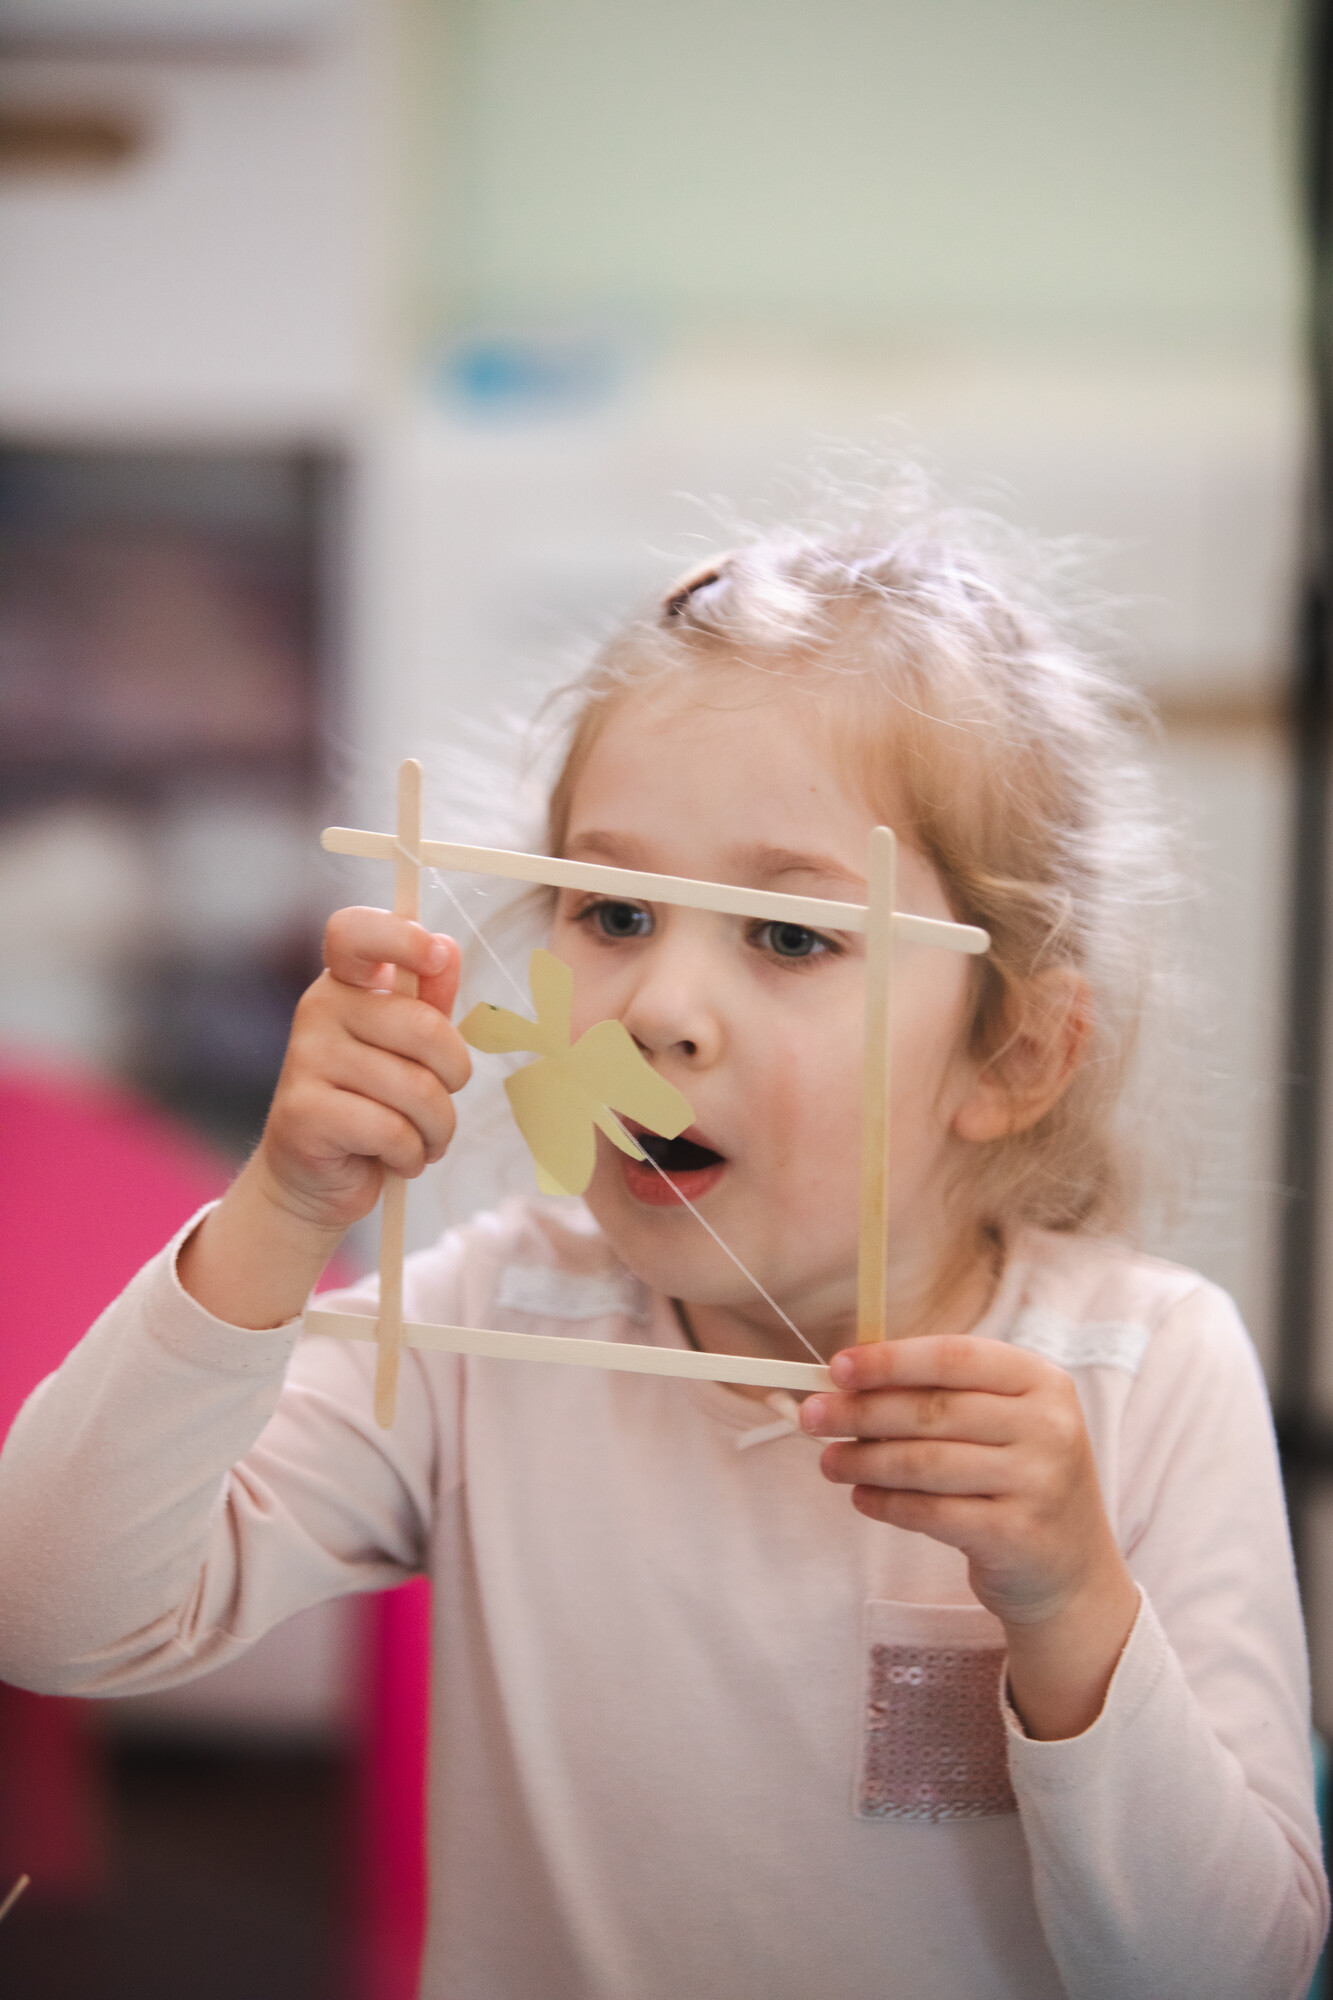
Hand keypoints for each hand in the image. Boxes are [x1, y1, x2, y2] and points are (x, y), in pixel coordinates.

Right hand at [178, 908, 469, 1331]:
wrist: (316, 1179)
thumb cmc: (372, 1104)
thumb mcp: (407, 1050)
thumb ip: (428, 1002)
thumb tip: (447, 948)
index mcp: (346, 984)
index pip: (354, 932)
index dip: (399, 936)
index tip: (435, 955)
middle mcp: (319, 1010)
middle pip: (422, 1027)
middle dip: (455, 1075)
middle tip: (445, 1099)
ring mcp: (305, 1059)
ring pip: (416, 1088)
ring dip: (438, 1127)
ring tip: (423, 1139)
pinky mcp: (303, 1112)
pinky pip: (392, 1130)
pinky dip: (412, 1155)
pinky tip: (398, 1158)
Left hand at [801, 1335, 1139, 1737]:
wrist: (1070, 1571)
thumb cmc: (1017, 1478)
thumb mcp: (1001, 1423)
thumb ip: (940, 1395)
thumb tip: (848, 1380)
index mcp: (1041, 1382)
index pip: (955, 1356)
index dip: (891, 1360)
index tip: (837, 1367)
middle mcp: (1049, 1427)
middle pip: (933, 1410)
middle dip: (862, 1412)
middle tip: (812, 1416)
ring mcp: (1039, 1483)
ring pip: (926, 1463)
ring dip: (865, 1460)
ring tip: (828, 1461)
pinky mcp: (1017, 1536)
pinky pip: (932, 1513)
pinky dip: (887, 1504)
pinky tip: (861, 1497)